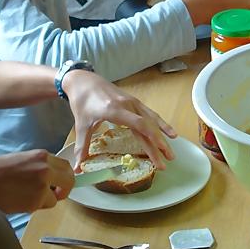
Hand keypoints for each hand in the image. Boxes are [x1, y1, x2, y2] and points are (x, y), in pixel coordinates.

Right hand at [0, 148, 74, 214]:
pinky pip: (42, 207)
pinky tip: (19, 201)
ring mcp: (42, 186)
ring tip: (24, 197)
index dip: (64, 177)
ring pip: (55, 198)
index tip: (61, 183)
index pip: (65, 166)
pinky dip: (34, 207)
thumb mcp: (21, 160)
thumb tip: (51, 179)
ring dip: (45, 200)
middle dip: (65, 190)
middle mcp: (46, 169)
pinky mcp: (36, 201)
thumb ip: (38, 167)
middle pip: (69, 181)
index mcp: (41, 156)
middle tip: (56, 195)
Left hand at [60, 67, 175, 167]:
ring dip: (163, 134)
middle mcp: (127, 105)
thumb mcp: (81, 125)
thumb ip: (82, 147)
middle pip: (148, 126)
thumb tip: (77, 168)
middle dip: (159, 144)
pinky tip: (168, 132)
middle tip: (168, 160)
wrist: (83, 80)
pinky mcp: (133, 101)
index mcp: (115, 110)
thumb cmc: (82, 101)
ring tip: (172, 149)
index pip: (139, 126)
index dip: (151, 141)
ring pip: (152, 119)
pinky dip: (160, 123)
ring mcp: (132, 102)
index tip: (158, 155)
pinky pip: (150, 113)